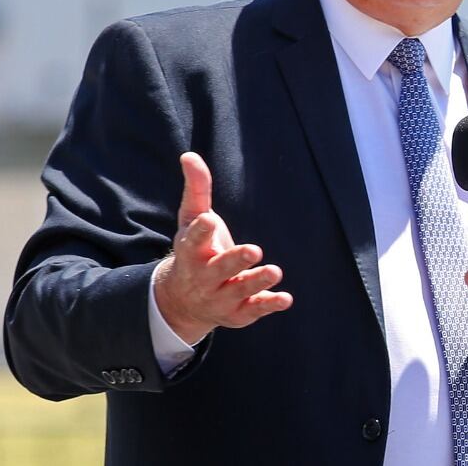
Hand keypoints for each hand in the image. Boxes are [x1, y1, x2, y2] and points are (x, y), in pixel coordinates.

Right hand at [152, 152, 292, 344]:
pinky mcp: (237, 312)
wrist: (182, 301)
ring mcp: (220, 296)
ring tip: (275, 271)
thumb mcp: (191, 219)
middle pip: (218, 269)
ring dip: (256, 281)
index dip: (201, 231)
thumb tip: (189, 155)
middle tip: (254, 250)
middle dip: (235, 260)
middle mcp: (204, 277)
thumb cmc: (194, 250)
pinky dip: (268, 305)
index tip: (210, 220)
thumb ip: (197, 189)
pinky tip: (286, 298)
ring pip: (238, 290)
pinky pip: (253, 309)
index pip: (193, 241)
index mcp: (191, 252)